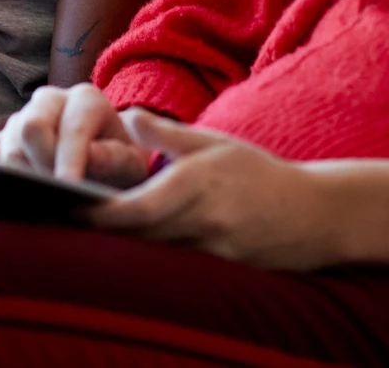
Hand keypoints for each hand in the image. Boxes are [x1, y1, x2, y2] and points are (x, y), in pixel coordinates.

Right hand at [0, 83, 152, 188]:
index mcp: (86, 100)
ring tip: (27, 200)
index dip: (69, 157)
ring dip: (16, 173)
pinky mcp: (2, 138)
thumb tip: (91, 158)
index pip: (72, 127)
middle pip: (31, 126)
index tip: (68, 186)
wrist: (108, 165)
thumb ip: (116, 159)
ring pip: (7, 141)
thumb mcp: (132, 165)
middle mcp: (51, 100)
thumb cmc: (121, 166)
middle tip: (50, 195)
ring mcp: (23, 117)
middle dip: (39, 163)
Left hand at [89, 110, 344, 269]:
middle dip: (107, 232)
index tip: (74, 210)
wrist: (317, 214)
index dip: (104, 214)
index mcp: (199, 182)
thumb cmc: (260, 173)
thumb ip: (168, 135)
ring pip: (159, 253)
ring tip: (96, 235)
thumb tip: (126, 116)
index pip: (141, 207)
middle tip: (70, 222)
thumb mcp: (216, 143)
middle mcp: (206, 219)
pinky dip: (159, 259)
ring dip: (129, 247)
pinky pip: (182, 267)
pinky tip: (139, 251)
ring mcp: (217, 250)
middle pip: (143, 235)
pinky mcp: (227, 272)